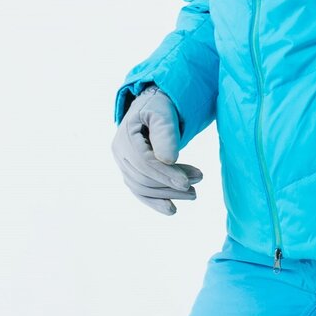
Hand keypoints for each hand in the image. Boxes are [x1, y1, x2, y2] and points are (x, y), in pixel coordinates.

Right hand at [112, 86, 203, 214]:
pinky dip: (155, 202)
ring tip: (193, 193)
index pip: (144, 162)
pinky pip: (140, 191)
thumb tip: (168, 160)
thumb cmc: (159, 107)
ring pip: (143, 187)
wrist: (152, 106)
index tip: (186, 184)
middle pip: (143, 178)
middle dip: (170, 185)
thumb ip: (166, 133)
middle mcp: (119, 152)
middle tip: (196, 187)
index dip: (165, 174)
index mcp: (125, 136)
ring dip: (168, 193)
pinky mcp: (130, 172)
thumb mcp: (163, 113)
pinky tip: (172, 209)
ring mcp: (122, 164)